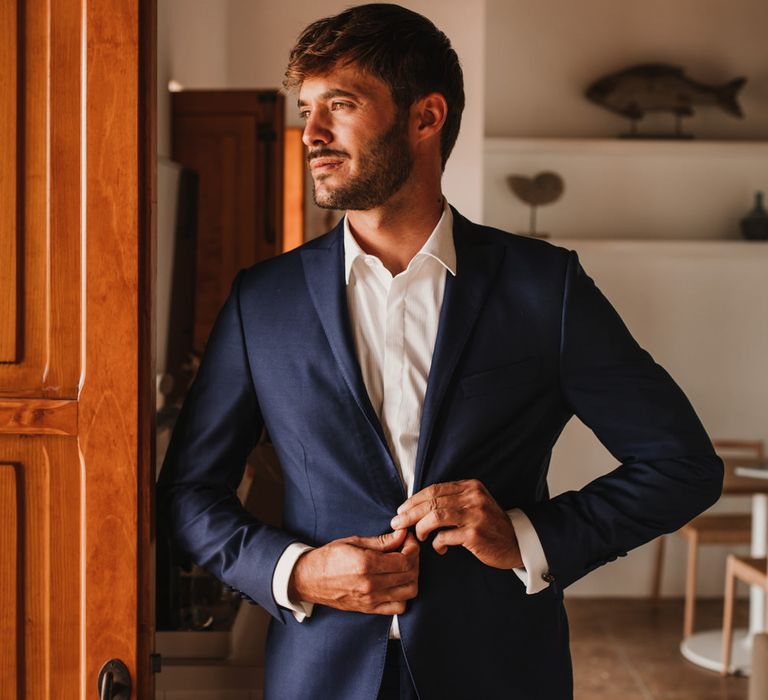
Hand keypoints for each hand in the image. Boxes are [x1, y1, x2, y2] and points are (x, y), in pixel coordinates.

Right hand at [288, 528, 419, 614]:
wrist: (308, 579)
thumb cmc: (329, 557)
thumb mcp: (354, 541)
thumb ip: (381, 541)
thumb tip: (402, 535)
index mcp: (366, 564)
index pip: (405, 560)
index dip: (413, 548)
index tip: (409, 540)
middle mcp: (370, 584)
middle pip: (410, 575)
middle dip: (415, 560)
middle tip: (408, 550)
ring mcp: (370, 599)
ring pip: (409, 592)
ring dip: (412, 578)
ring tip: (403, 566)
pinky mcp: (369, 609)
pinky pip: (398, 608)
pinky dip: (403, 596)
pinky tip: (396, 583)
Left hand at [391, 479, 522, 569]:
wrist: (516, 543)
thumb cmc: (489, 525)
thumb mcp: (474, 505)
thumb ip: (452, 501)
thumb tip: (417, 505)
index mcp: (470, 487)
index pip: (434, 489)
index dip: (414, 500)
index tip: (401, 510)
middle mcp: (473, 497)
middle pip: (431, 501)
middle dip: (410, 513)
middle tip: (397, 523)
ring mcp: (475, 515)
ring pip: (435, 516)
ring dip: (420, 527)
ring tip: (417, 536)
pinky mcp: (475, 535)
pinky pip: (445, 537)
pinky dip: (437, 543)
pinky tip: (438, 548)